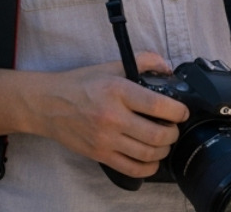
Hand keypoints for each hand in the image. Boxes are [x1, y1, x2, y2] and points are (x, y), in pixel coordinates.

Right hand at [29, 51, 188, 179]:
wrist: (47, 104)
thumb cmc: (81, 84)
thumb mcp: (112, 65)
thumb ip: (144, 60)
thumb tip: (168, 67)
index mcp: (119, 91)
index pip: (158, 106)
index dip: (178, 111)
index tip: (182, 112)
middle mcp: (113, 117)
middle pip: (157, 134)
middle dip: (173, 133)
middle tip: (174, 128)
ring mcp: (105, 139)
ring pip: (148, 154)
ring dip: (164, 150)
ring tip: (164, 142)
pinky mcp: (99, 155)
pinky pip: (131, 169)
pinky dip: (148, 168)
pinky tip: (152, 160)